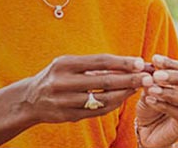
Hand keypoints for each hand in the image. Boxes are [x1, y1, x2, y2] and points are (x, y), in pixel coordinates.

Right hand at [7, 54, 151, 125]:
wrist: (29, 99)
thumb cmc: (55, 77)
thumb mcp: (67, 65)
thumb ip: (93, 66)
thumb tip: (126, 65)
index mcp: (64, 65)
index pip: (99, 62)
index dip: (122, 62)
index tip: (141, 62)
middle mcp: (62, 82)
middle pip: (104, 81)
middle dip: (129, 79)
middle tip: (147, 78)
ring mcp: (65, 101)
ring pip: (102, 99)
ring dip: (124, 94)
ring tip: (137, 88)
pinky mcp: (68, 116)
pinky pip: (96, 111)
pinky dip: (112, 105)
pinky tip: (122, 99)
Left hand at [134, 54, 177, 147]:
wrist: (146, 130)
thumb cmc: (149, 106)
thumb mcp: (147, 90)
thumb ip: (150, 79)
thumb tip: (151, 67)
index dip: (170, 63)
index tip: (155, 59)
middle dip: (176, 77)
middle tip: (156, 75)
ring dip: (169, 92)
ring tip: (151, 90)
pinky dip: (164, 105)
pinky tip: (150, 100)